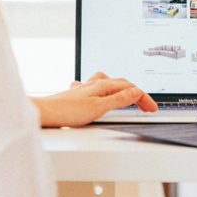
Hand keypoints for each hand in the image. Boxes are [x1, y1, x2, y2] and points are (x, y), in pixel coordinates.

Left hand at [32, 72, 157, 127]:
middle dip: (136, 93)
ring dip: (122, 89)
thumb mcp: (98, 108)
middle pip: (121, 84)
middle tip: (146, 106)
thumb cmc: (66, 111)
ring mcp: (85, 88)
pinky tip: (101, 96)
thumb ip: (118, 100)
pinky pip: (96, 88)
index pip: (130, 88)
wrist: (44, 113)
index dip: (144, 98)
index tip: (152, 108)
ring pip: (109, 83)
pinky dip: (105, 91)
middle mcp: (94, 83)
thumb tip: (136, 92)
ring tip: (129, 97)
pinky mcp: (77, 95)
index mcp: (102, 85)